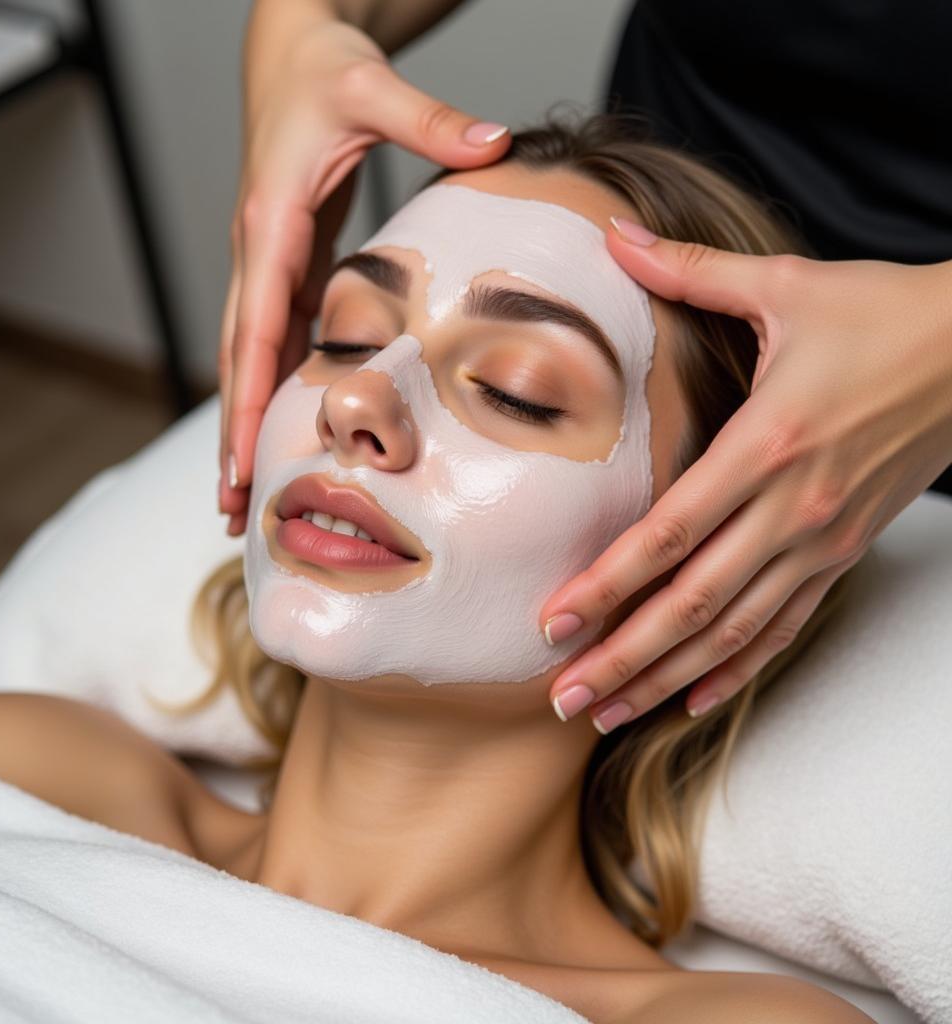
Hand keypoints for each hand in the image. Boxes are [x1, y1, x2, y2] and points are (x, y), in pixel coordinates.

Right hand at [218, 2, 510, 533]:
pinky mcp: (284, 265)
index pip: (253, 327)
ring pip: (245, 359)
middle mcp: (258, 253)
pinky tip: (280, 432)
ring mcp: (267, 264)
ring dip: (242, 425)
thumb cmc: (324, 70)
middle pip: (236, 361)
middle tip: (230, 509)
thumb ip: (431, 120)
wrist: (291, 49)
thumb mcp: (373, 89)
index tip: (242, 461)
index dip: (248, 400)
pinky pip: (271, 340)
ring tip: (240, 493)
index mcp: (272, 225)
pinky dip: (268, 391)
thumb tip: (496, 143)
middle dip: (232, 436)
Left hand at [542, 220, 951, 732]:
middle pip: (694, 603)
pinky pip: (785, 628)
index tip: (554, 624)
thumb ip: (690, 271)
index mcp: (767, 444)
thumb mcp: (785, 285)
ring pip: (734, 631)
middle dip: (623, 656)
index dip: (608, 585)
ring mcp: (821, 542)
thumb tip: (615, 236)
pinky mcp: (843, 554)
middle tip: (563, 698)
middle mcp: (792, 508)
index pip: (671, 534)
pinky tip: (694, 700)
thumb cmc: (881, 315)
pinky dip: (738, 670)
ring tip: (607, 713)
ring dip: (667, 678)